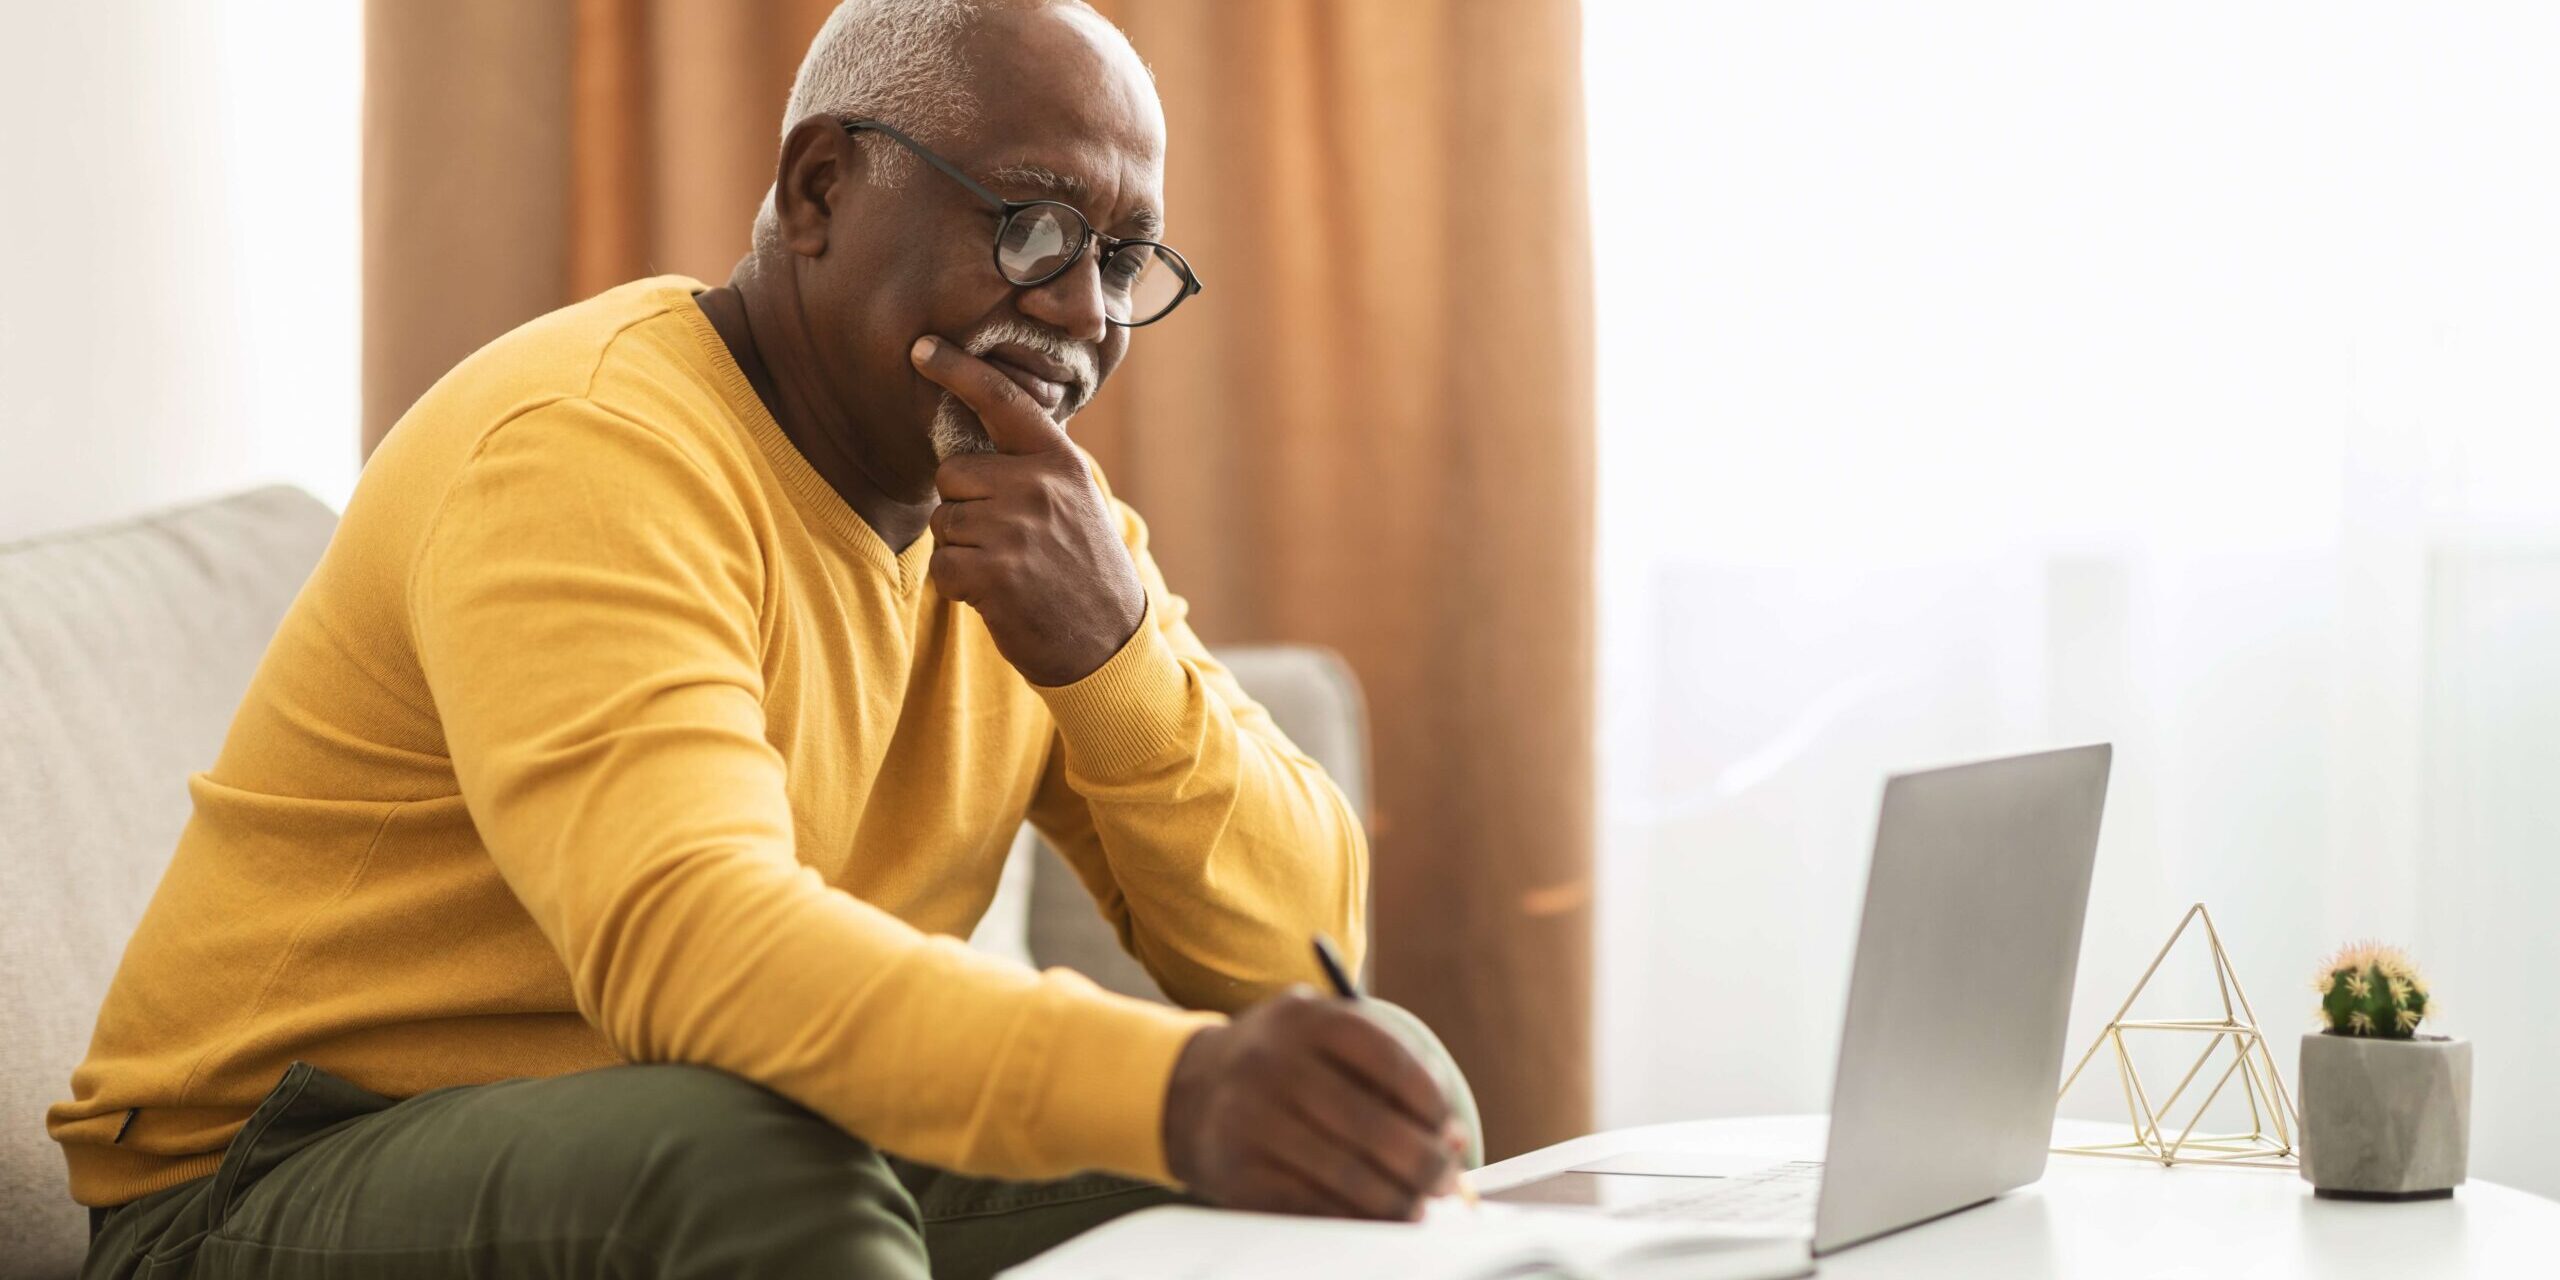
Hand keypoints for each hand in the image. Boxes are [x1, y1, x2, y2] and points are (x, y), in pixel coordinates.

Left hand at [910, 336, 1146, 686]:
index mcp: (1059, 462)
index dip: (959, 370)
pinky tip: (995, 595)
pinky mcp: (993, 573)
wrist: (1109, 643)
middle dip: (965, 506)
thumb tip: (976, 442)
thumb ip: (1034, 468)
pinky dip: (958, 585)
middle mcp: (1037, 486)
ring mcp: (1015, 529)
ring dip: (962, 550)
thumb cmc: (1084, 570)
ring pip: (944, 521)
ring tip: (1007, 569)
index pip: (1003, 402)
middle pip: (954, 473)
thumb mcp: (1076, 502)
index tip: (922, 346)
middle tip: (1006, 540)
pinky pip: (942, 565)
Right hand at [1161, 991, 1466, 1219]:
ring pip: (1346, 1175)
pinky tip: (1374, 1221)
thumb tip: (1451, 1138)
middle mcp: (1272, 1063)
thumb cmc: (1284, 1067)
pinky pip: (1311, 1208)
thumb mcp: (1323, 1039)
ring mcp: (1249, 1119)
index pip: (1389, 1061)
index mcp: (1305, 1018)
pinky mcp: (1237, 1172)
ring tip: (1417, 1208)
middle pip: (1372, 1125)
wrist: (1188, 1091)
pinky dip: (1353, 1221)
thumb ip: (1387, 1072)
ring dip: (1396, 1201)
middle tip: (1445, 1183)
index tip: (1451, 1132)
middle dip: (1424, 1163)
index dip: (1431, 1104)